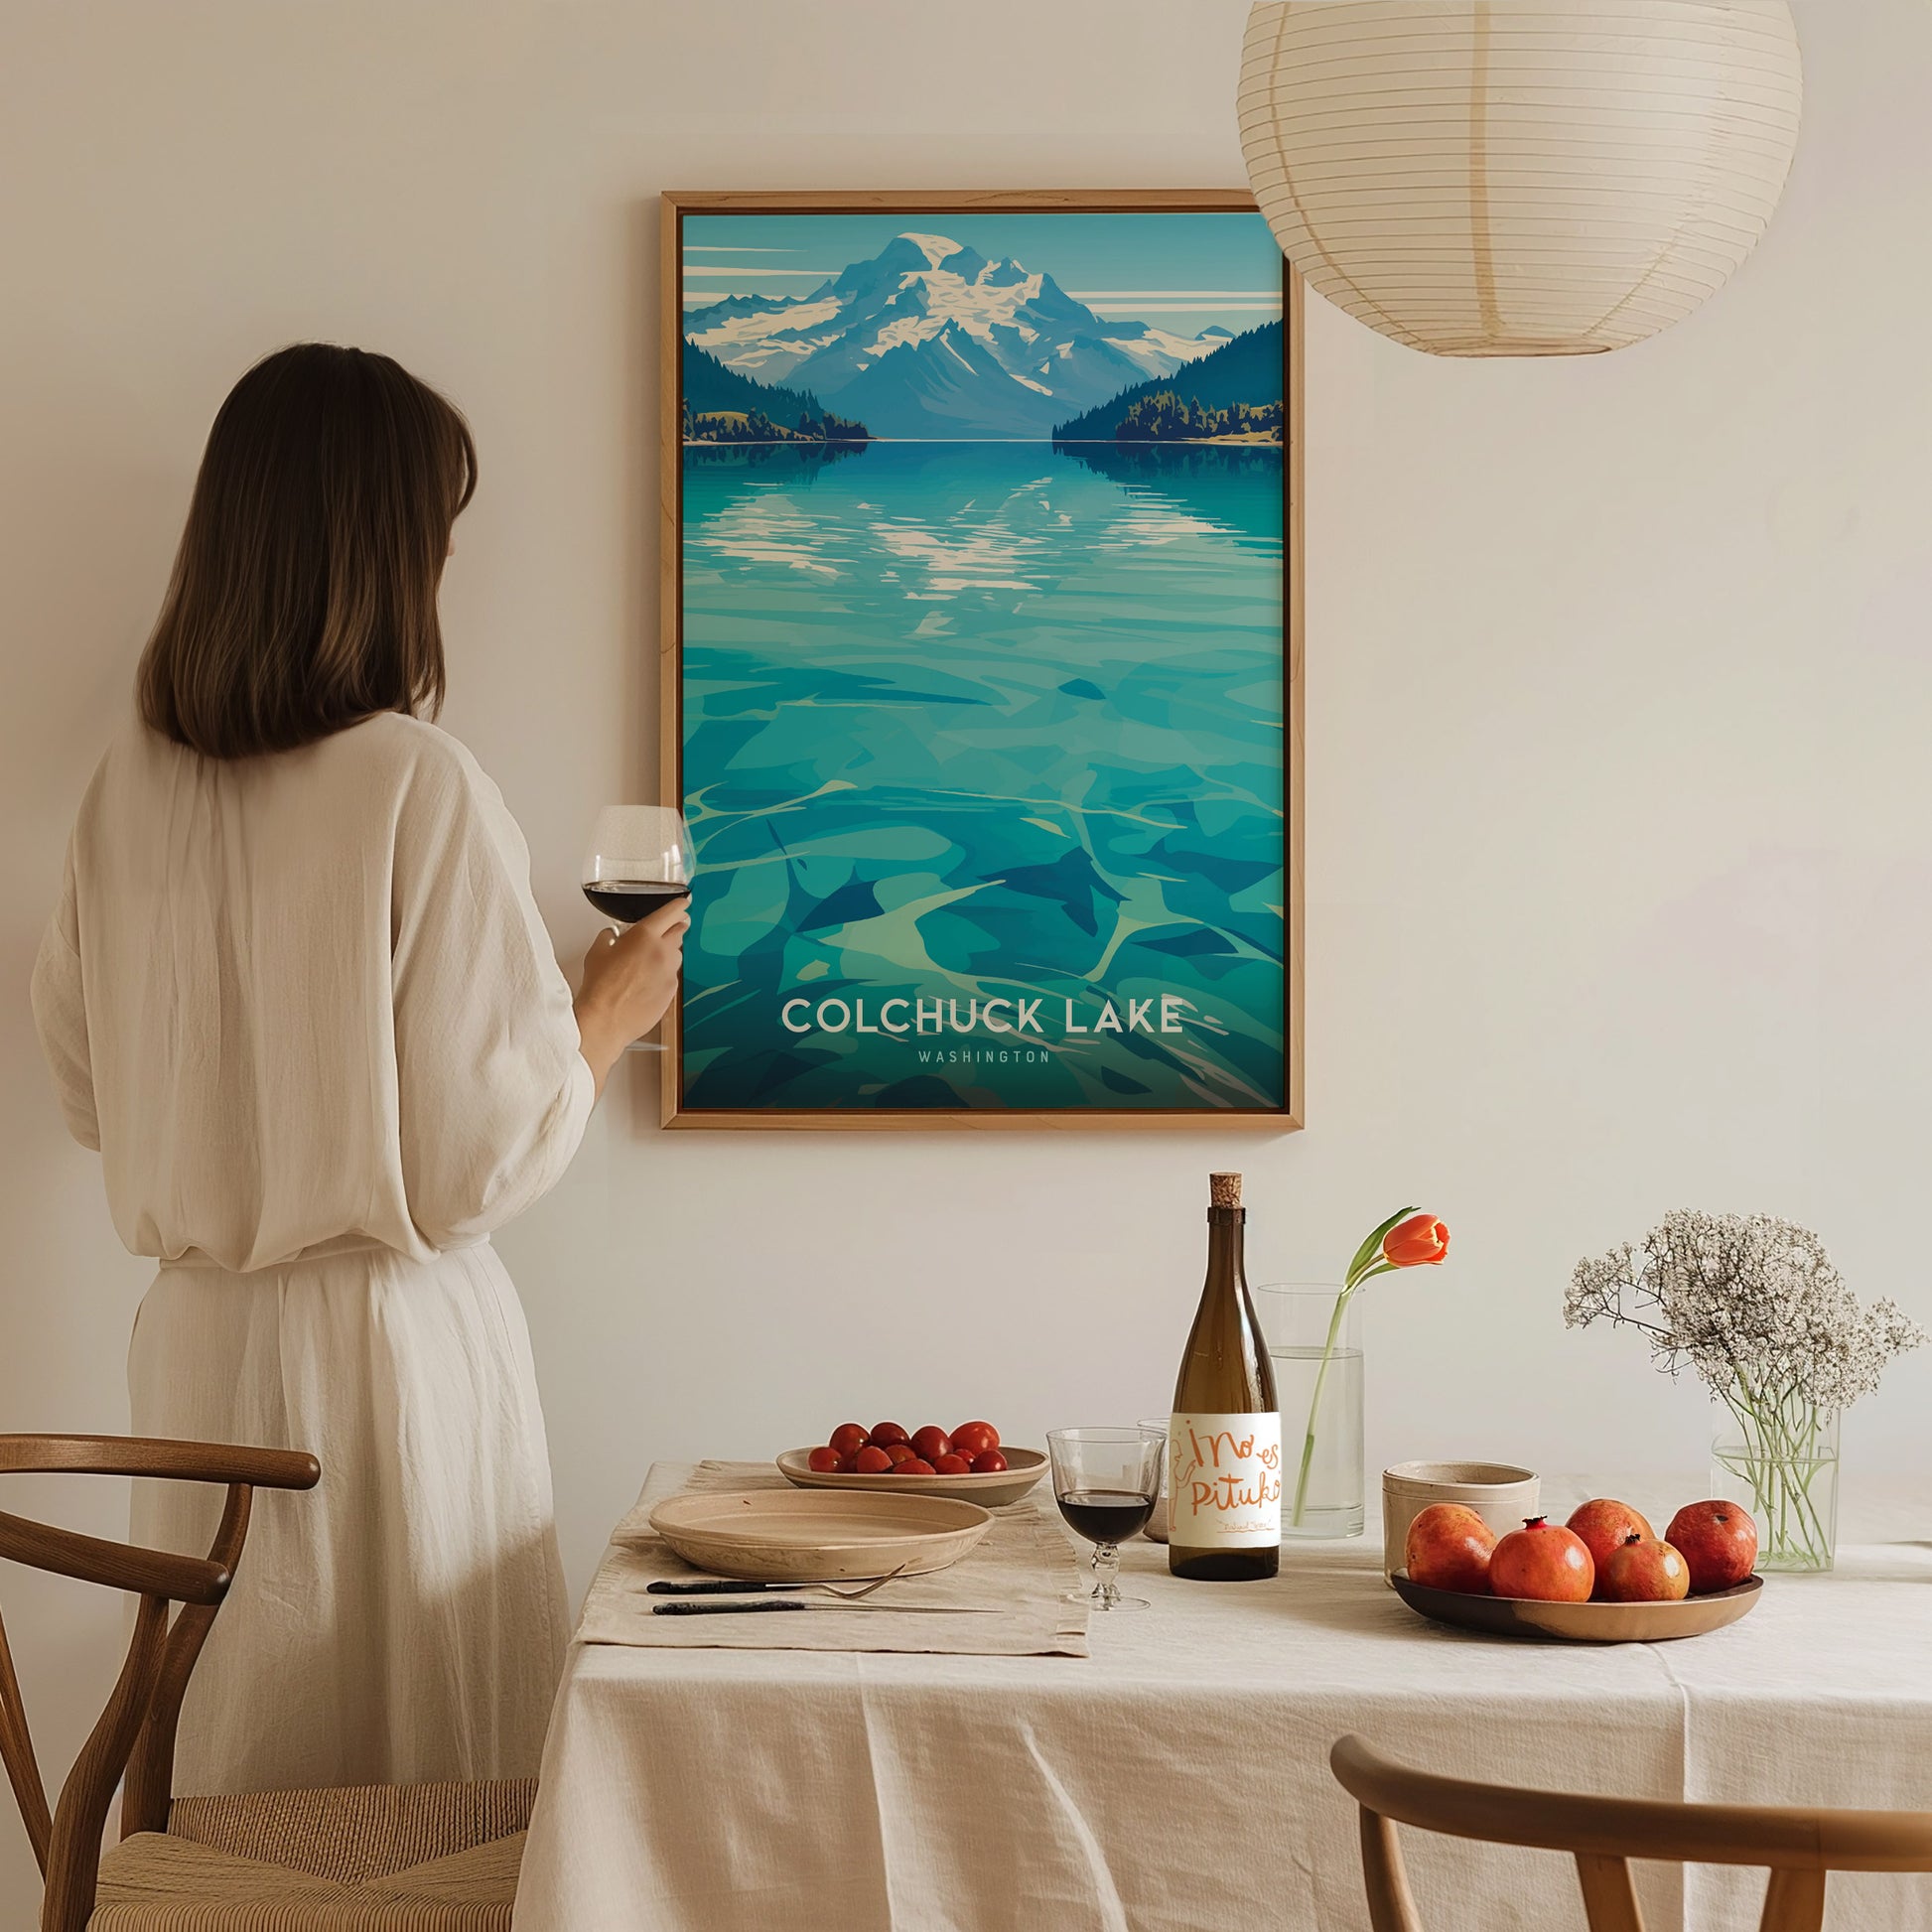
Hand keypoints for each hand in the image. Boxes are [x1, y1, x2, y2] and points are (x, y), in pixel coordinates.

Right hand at [574, 896, 689, 1095]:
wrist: (606, 1019)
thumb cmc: (600, 987)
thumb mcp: (597, 951)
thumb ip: (609, 937)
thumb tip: (612, 935)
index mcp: (645, 935)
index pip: (671, 912)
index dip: (679, 905)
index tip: (683, 903)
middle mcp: (663, 951)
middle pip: (680, 931)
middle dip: (675, 927)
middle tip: (669, 928)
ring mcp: (670, 973)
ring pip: (677, 955)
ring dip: (668, 953)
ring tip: (649, 961)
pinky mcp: (672, 992)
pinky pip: (672, 976)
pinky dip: (664, 975)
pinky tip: (647, 982)